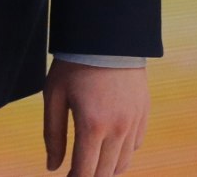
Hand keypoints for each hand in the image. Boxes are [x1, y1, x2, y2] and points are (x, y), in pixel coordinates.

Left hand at [43, 59, 147, 176]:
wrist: (106, 34)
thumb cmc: (74, 64)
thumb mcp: (54, 96)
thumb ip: (53, 135)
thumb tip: (52, 167)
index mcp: (92, 126)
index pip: (85, 173)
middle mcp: (118, 129)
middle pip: (105, 173)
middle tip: (76, 172)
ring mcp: (134, 121)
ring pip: (123, 164)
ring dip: (106, 169)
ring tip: (90, 164)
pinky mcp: (143, 112)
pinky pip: (135, 145)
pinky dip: (121, 152)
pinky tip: (107, 144)